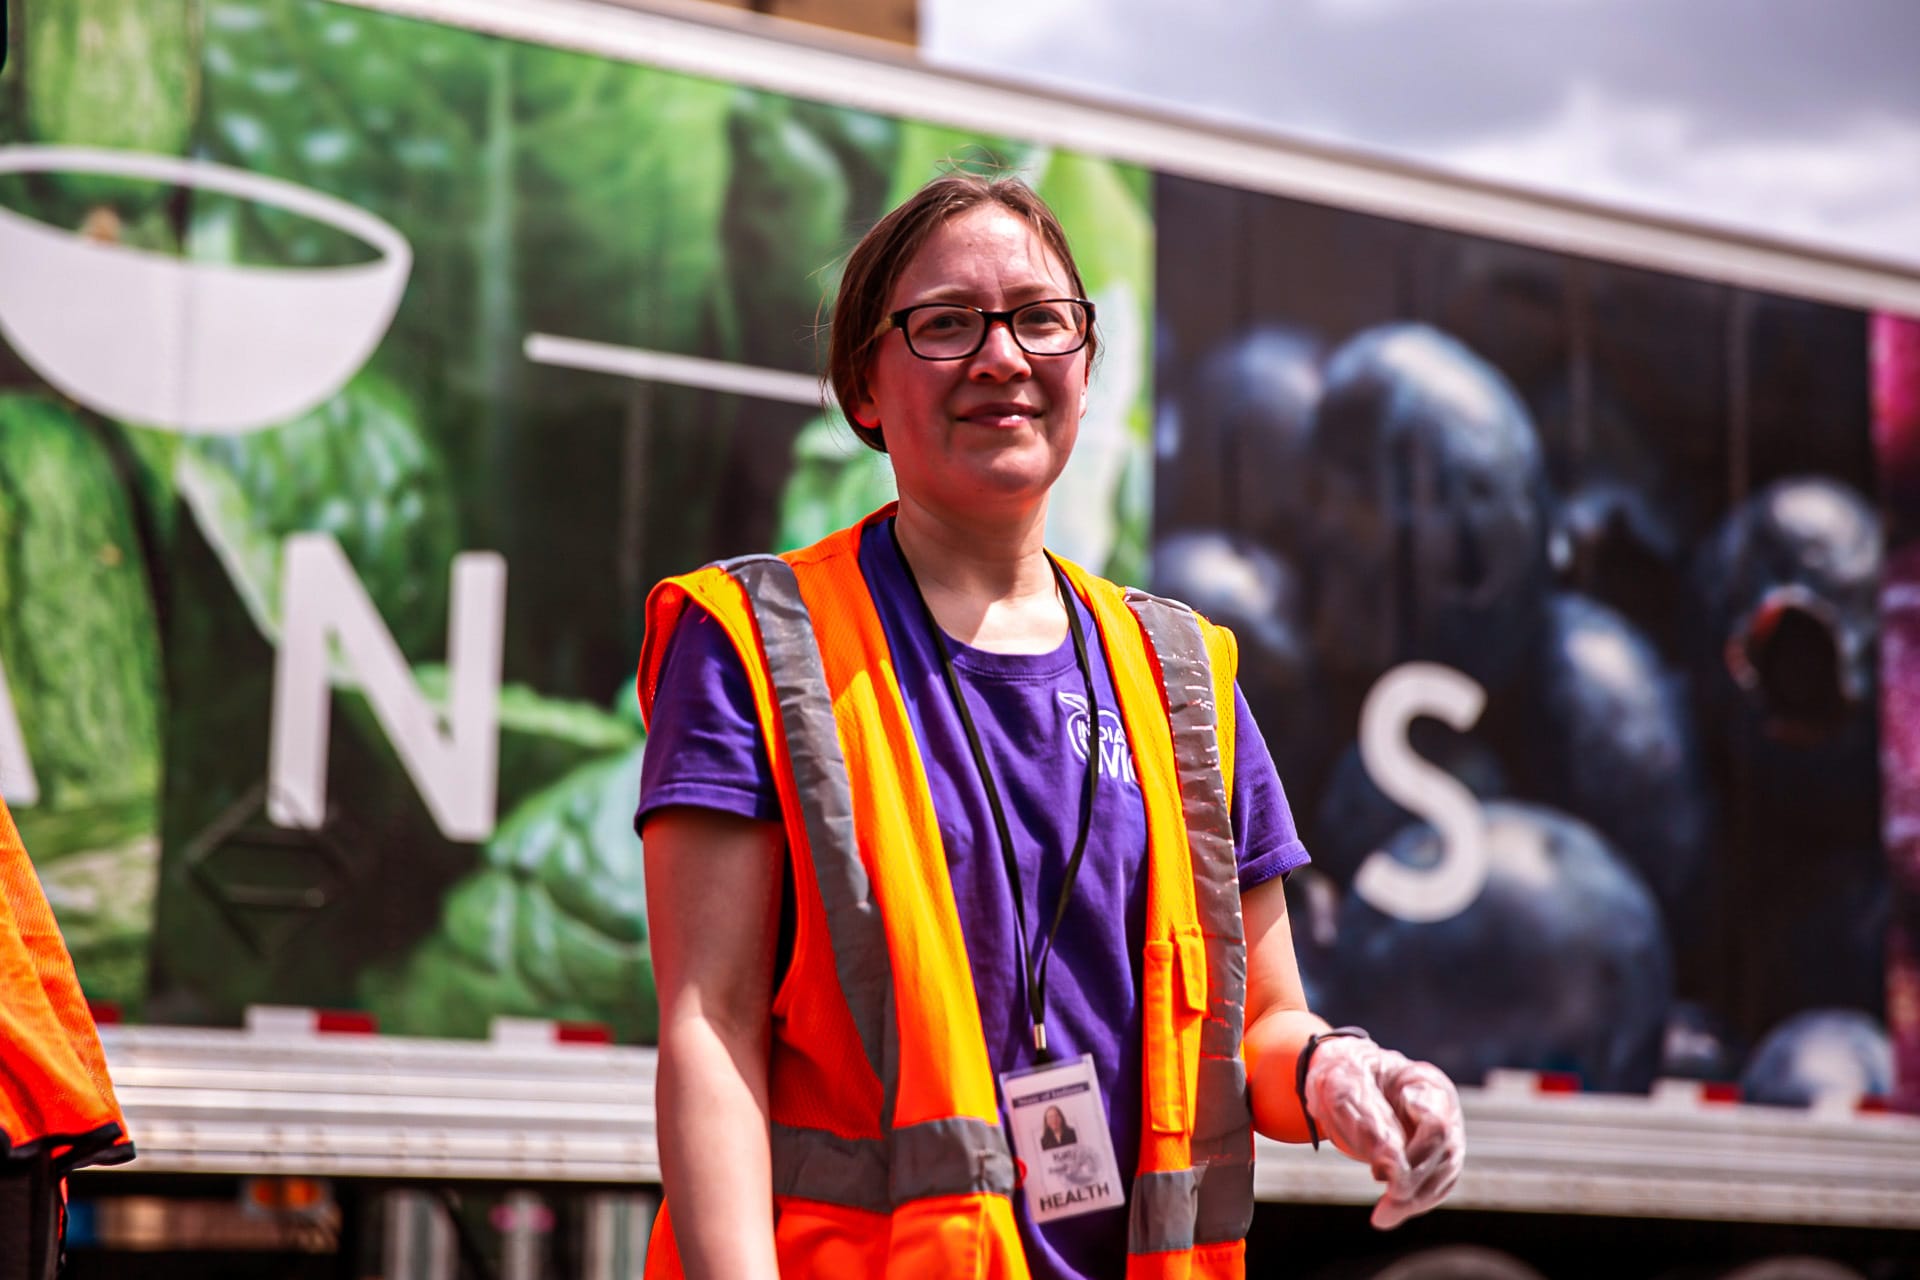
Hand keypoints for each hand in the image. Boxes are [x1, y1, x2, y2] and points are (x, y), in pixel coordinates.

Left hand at [1301, 1036, 1464, 1228]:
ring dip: (1414, 1200)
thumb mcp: (1344, 1086)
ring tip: (1383, 1215)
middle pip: (1445, 1155)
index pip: (1436, 1125)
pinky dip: (1413, 1202)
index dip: (1416, 1155)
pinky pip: (1434, 1185)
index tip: (1380, 1175)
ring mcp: (1444, 1132)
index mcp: (1425, 1082)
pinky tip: (1389, 1212)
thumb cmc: (1343, 1073)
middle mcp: (1443, 1108)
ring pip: (1444, 1175)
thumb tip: (1393, 1165)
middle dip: (1413, 1185)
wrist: (1342, 1076)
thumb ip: (1370, 1123)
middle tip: (1382, 1210)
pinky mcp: (1434, 1156)